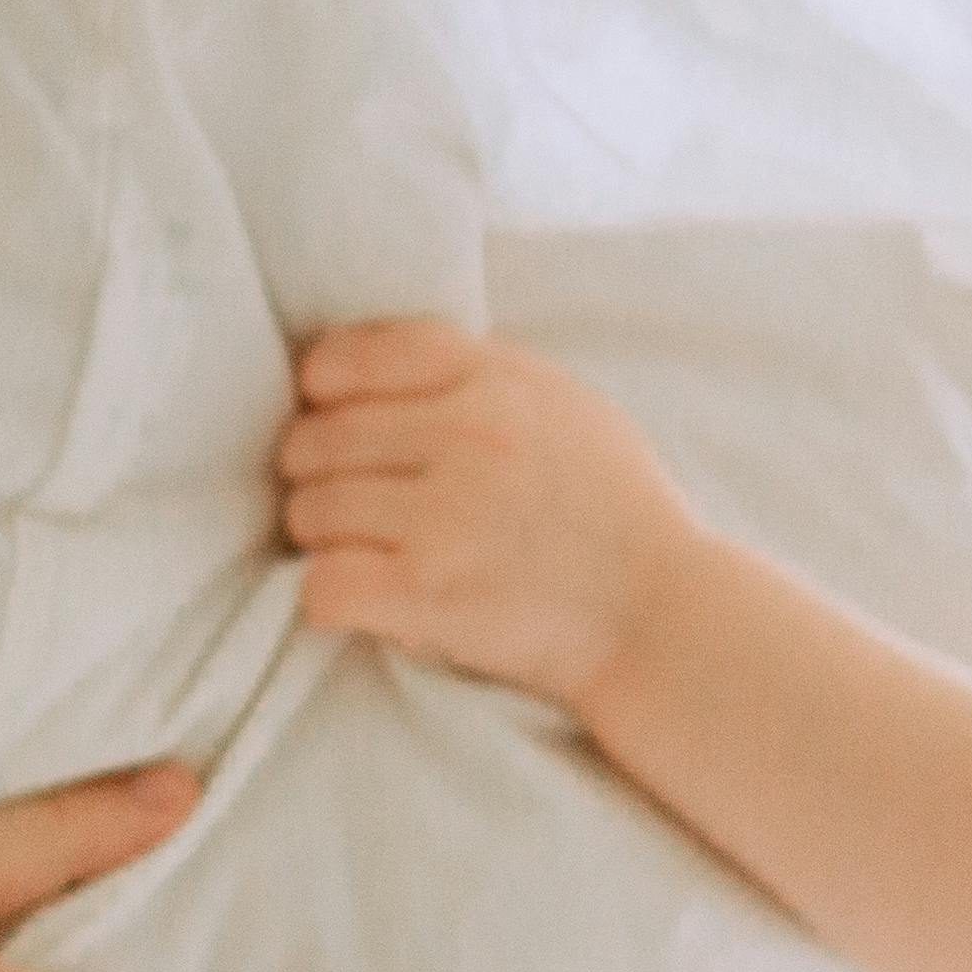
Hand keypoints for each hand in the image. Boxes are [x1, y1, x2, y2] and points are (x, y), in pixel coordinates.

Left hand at [275, 319, 700, 712]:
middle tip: (346, 501)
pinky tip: (361, 598)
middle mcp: (467, 437)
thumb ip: (480, 373)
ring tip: (362, 551)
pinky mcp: (428, 593)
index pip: (357, 356)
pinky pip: (321, 585)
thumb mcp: (566, 405)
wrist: (661, 616)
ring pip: (310, 511)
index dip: (324, 388)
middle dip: (316, 473)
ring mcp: (446, 517)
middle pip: (317, 438)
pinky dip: (326, 597)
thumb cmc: (614, 510)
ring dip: (322, 538)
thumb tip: (375, 364)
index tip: (330, 415)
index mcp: (496, 381)